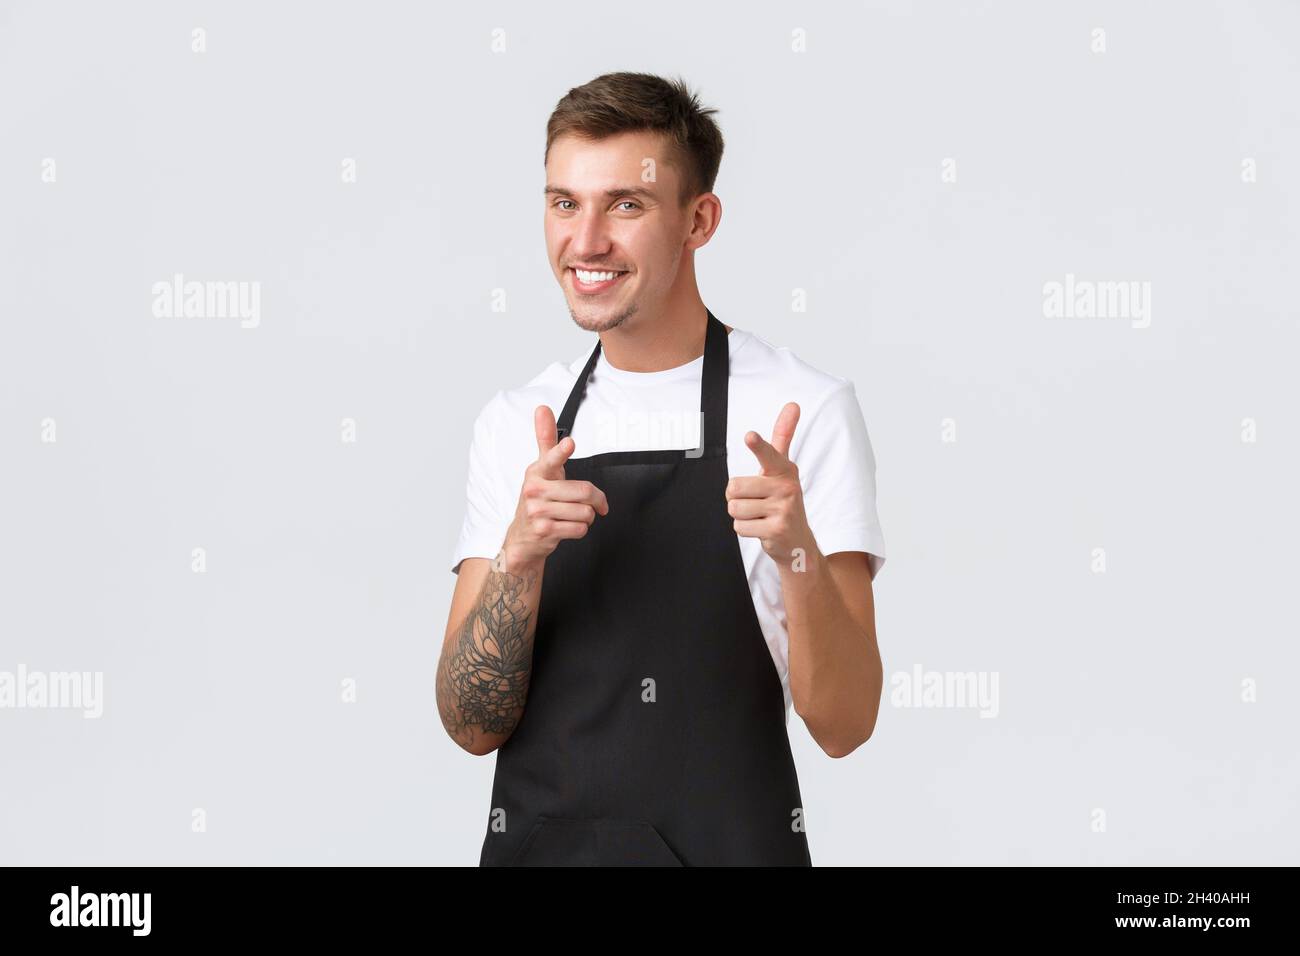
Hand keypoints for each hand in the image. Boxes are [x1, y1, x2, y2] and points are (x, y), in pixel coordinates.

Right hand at [500, 405, 608, 571]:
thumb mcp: (542, 468)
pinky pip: (580, 528)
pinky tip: (567, 526)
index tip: (569, 443)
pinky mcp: (544, 530)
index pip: (551, 459)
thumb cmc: (538, 497)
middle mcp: (534, 490)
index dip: (561, 451)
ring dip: (587, 516)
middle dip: (596, 500)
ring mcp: (537, 511)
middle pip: (584, 491)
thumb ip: (545, 439)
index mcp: (537, 472)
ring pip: (585, 512)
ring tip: (572, 515)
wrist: (522, 536)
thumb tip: (542, 408)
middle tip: (593, 502)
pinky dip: (580, 529)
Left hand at [726, 402, 813, 564]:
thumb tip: (793, 404)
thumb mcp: (783, 468)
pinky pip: (739, 526)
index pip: (769, 453)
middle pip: (733, 487)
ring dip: (741, 515)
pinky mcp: (776, 530)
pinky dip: (746, 530)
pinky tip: (762, 528)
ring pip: (734, 508)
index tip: (750, 436)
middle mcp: (787, 487)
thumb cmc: (783, 498)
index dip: (758, 445)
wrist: (798, 541)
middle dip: (737, 497)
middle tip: (756, 501)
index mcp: (784, 469)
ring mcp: (783, 509)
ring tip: (760, 515)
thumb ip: (783, 437)